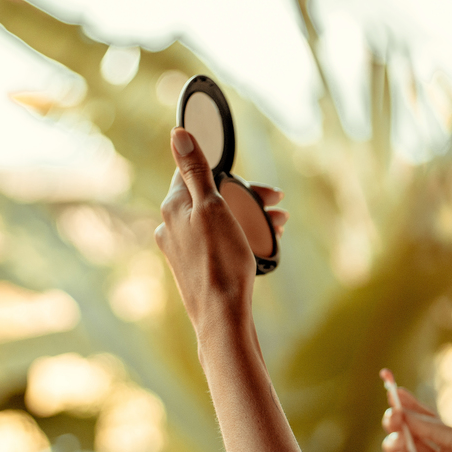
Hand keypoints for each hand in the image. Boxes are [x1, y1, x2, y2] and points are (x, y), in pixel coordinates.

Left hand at [154, 128, 285, 338]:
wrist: (222, 317)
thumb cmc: (221, 262)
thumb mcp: (212, 207)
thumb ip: (195, 170)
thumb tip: (178, 134)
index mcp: (173, 207)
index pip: (195, 172)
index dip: (229, 174)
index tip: (256, 186)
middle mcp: (172, 227)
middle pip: (211, 197)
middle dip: (247, 196)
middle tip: (277, 203)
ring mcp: (182, 248)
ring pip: (219, 220)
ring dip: (249, 217)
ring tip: (279, 225)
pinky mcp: (194, 267)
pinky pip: (219, 241)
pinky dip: (241, 236)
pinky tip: (261, 244)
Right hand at [377, 386, 451, 451]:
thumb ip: (434, 427)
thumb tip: (406, 414)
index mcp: (450, 448)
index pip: (424, 425)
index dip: (409, 409)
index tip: (394, 393)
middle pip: (406, 439)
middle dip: (396, 424)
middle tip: (392, 416)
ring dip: (391, 443)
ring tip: (398, 440)